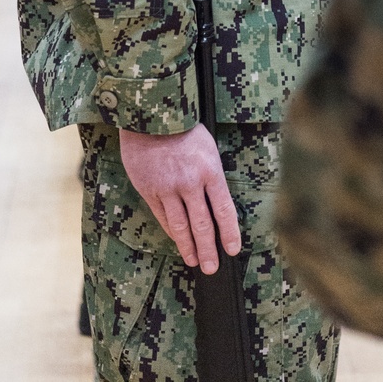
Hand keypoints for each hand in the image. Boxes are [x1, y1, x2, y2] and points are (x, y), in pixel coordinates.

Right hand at [119, 123, 241, 273]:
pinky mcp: (149, 190)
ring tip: (194, 261)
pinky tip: (177, 241)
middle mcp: (190, 183)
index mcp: (210, 170)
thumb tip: (217, 204)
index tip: (233, 249)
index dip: (229, 233)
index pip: (224, 210)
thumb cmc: (185, 126)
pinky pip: (162, 217)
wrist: (152, 114)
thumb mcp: (208, 147)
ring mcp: (168, 189)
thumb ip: (211, 176)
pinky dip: (171, 232)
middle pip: (202, 225)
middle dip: (209, 249)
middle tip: (212, 268)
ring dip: (188, 247)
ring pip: (180, 226)